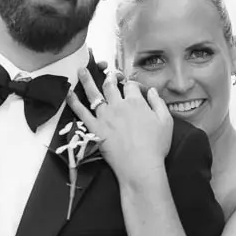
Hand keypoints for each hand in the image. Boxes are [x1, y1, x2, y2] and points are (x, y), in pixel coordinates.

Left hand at [66, 68, 173, 186]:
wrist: (140, 166)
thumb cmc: (156, 145)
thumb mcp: (166, 121)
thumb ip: (159, 103)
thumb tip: (152, 91)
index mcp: (136, 102)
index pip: (131, 85)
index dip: (132, 83)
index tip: (134, 87)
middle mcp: (118, 105)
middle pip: (111, 85)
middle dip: (110, 76)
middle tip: (109, 74)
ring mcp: (105, 116)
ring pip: (94, 94)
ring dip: (87, 80)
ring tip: (81, 70)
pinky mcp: (95, 128)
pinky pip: (81, 112)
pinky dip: (74, 102)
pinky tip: (69, 93)